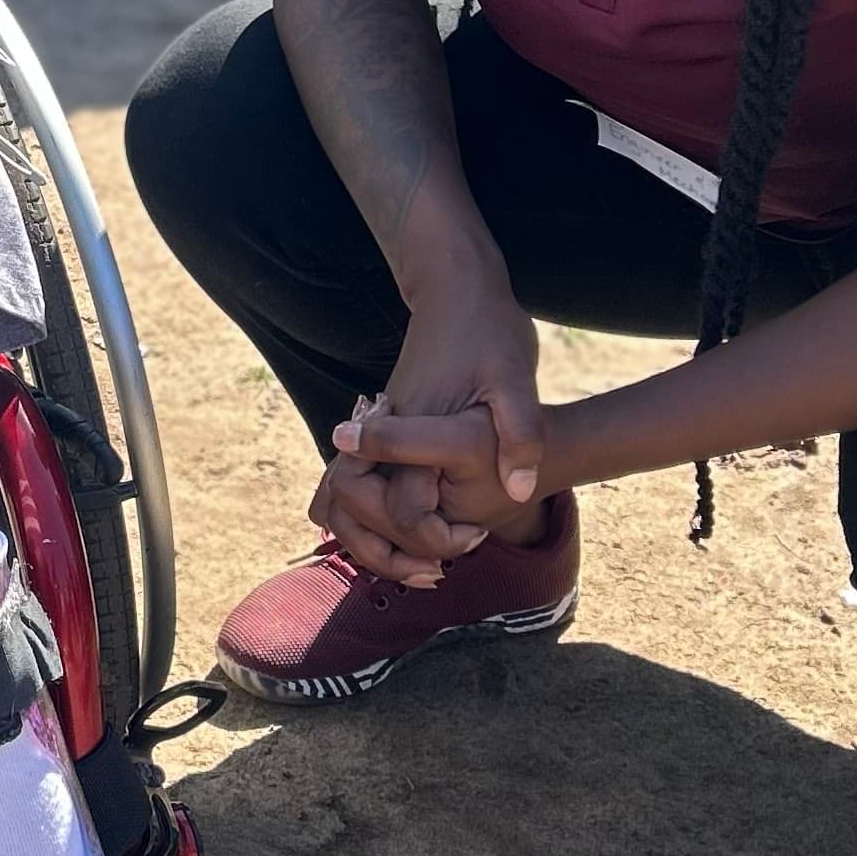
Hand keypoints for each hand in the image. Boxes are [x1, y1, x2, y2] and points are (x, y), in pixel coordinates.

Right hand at [303, 269, 544, 582]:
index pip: (402, 507)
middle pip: (348, 507)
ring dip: (365, 535)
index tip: (472, 538)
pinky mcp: (380, 426)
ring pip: (336, 495)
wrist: (454, 288)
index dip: (434, 538)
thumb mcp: (517, 378)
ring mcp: (377, 428)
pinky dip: (360, 512)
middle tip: (438, 567)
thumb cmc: (489, 331)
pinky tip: (400, 529)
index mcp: (417, 427)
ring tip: (415, 560)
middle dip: (385, 550)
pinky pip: (350, 479)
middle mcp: (384, 431)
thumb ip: (520, 433)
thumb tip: (517, 490)